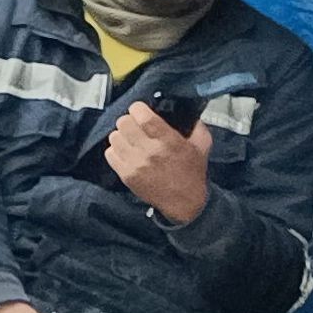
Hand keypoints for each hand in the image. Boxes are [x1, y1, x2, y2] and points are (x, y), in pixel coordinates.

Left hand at [107, 105, 212, 224]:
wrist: (185, 203)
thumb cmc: (192, 174)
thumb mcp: (202, 146)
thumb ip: (197, 126)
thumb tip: (189, 112)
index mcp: (167, 140)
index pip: (141, 115)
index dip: (138, 109)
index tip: (141, 111)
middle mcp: (149, 151)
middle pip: (123, 122)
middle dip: (129, 121)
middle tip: (136, 126)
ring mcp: (135, 164)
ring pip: (114, 136)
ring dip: (122, 135)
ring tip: (131, 140)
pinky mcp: (126, 175)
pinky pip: (109, 154)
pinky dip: (116, 150)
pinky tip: (126, 152)